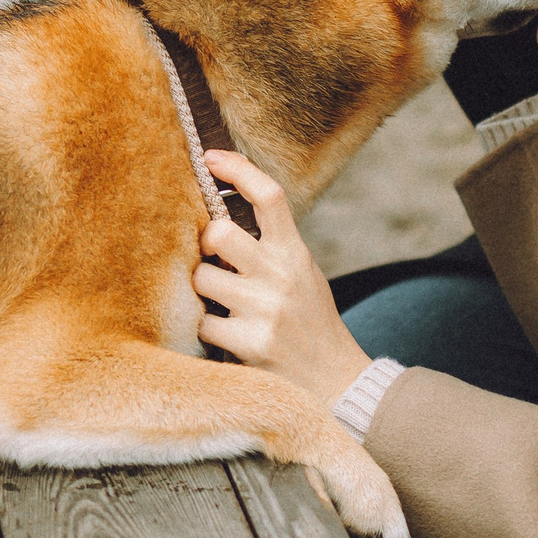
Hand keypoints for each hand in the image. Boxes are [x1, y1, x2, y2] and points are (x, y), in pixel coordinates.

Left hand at [193, 150, 371, 402]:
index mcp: (294, 252)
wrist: (335, 380)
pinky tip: (227, 336)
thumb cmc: (308, 321)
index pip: (269, 196)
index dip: (237, 170)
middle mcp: (281, 275)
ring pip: (202, 279)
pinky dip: (208, 329)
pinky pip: (203, 322)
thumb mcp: (301, 273)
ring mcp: (266, 309)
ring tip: (223, 306)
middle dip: (205, 245)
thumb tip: (216, 214)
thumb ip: (269, 246)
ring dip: (203, 292)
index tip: (210, 157)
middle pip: (219, 233)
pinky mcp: (250, 343)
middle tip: (213, 260)